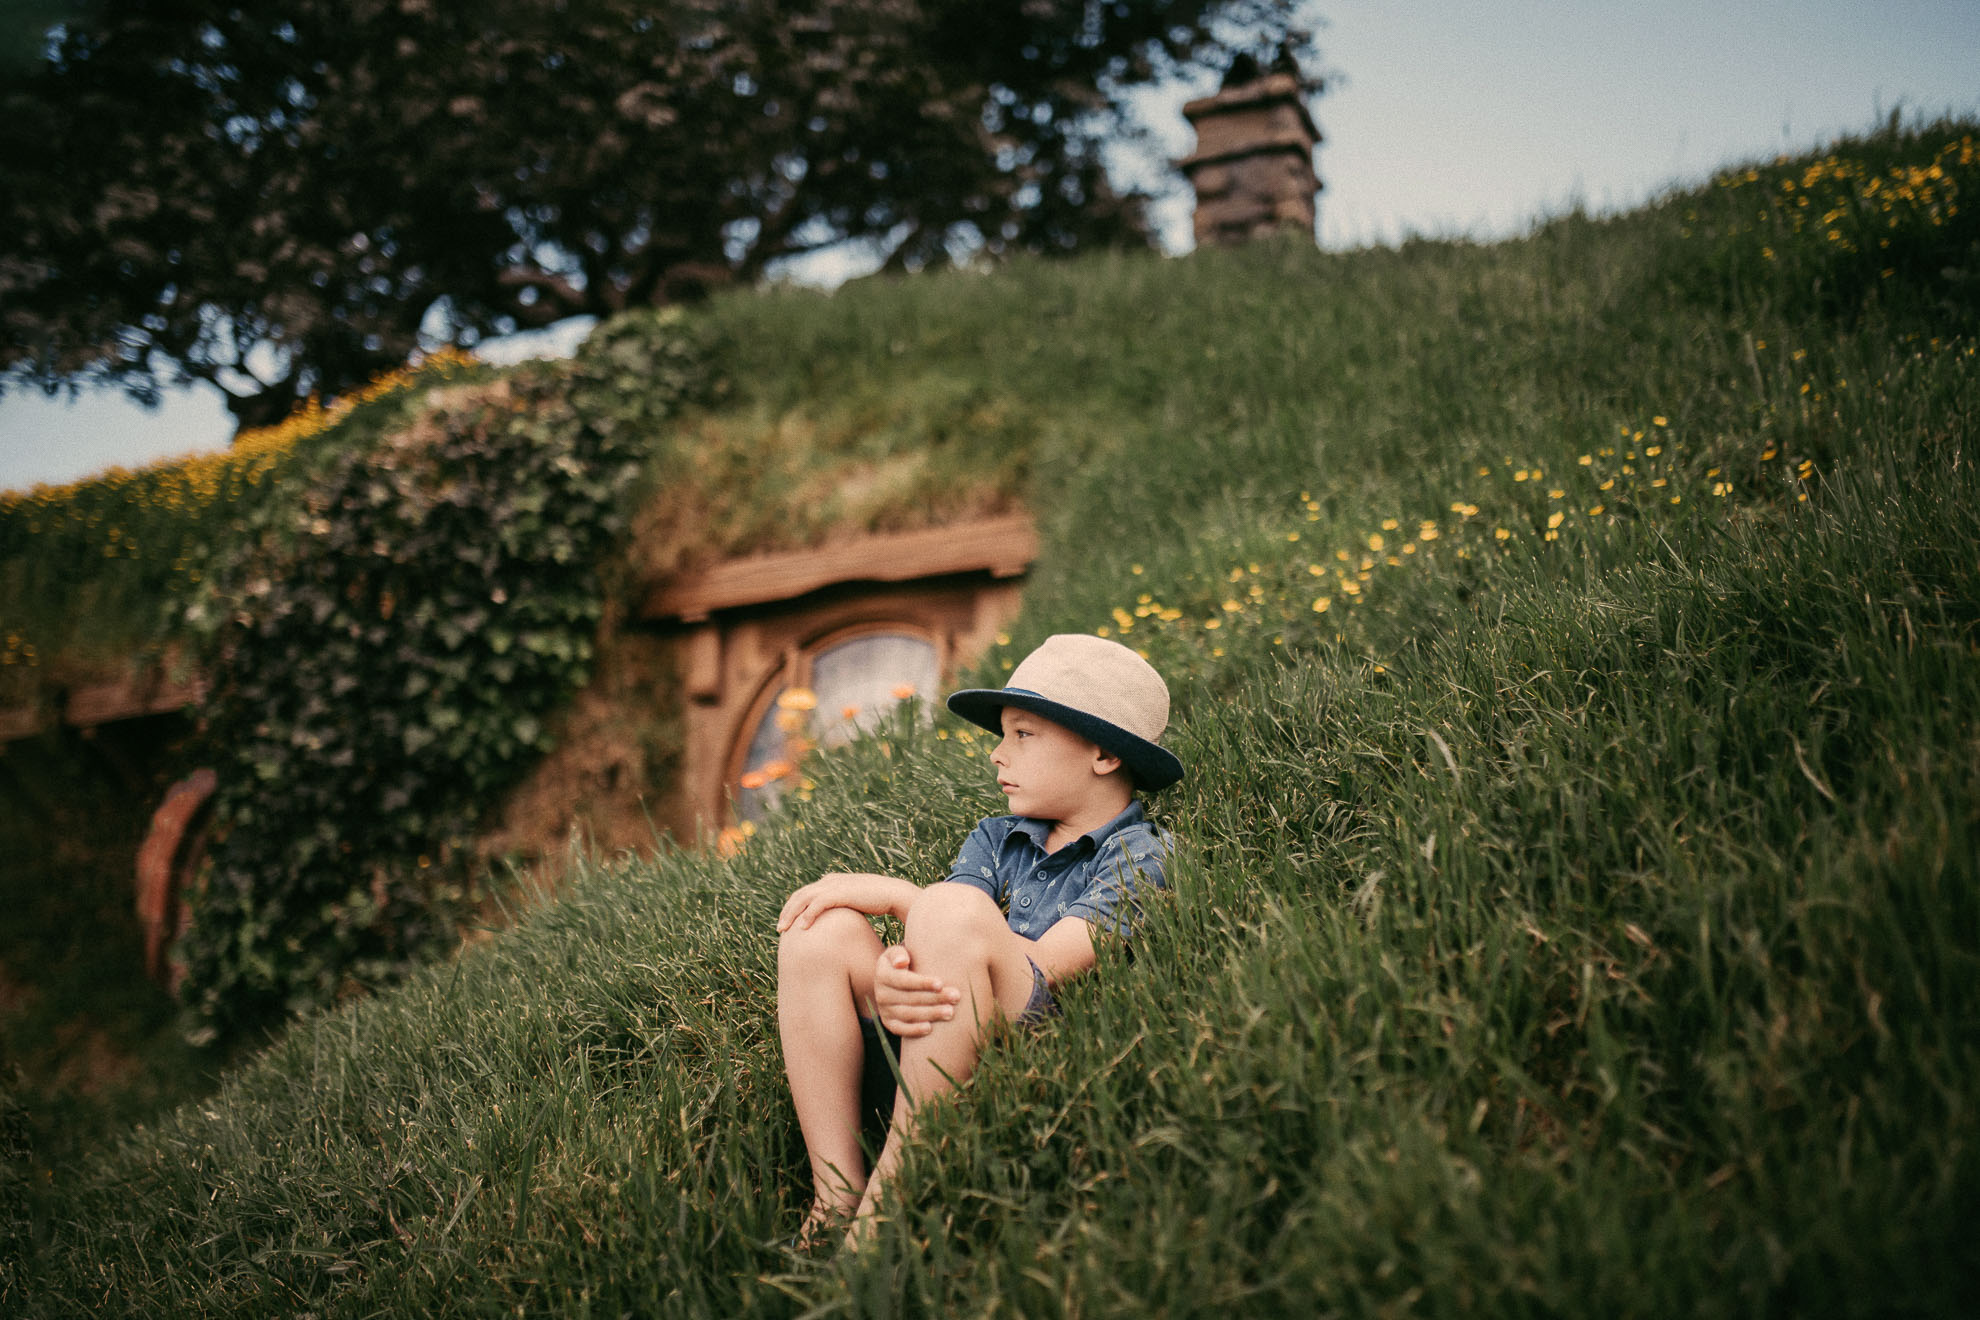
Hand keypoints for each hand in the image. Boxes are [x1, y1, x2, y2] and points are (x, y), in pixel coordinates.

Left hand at [776, 872, 907, 931]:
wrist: (895, 894)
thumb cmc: (879, 902)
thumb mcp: (855, 903)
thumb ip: (843, 908)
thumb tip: (837, 922)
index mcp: (832, 882)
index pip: (805, 893)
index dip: (793, 907)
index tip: (787, 923)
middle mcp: (830, 881)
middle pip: (800, 895)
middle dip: (787, 911)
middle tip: (779, 928)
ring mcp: (835, 885)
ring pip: (804, 899)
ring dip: (792, 914)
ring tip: (784, 930)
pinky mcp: (841, 892)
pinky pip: (818, 903)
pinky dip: (808, 915)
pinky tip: (803, 928)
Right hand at [871, 946, 960, 1036]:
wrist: (892, 979)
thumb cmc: (902, 961)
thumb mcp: (897, 953)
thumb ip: (899, 953)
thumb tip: (902, 961)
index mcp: (883, 974)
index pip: (903, 980)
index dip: (922, 983)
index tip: (940, 983)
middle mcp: (881, 994)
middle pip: (910, 998)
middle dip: (934, 998)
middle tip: (955, 997)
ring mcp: (885, 1010)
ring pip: (908, 1014)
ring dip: (930, 1014)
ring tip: (950, 1012)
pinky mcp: (889, 1023)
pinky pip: (900, 1029)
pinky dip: (914, 1030)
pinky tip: (930, 1028)